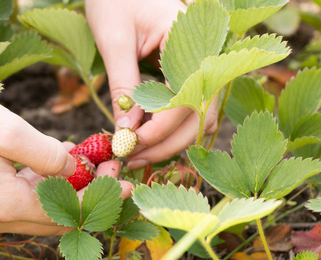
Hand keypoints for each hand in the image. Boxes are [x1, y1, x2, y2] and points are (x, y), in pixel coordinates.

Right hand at [0, 83, 128, 235]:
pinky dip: (46, 184)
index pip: (69, 213)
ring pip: (42, 208)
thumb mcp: (9, 131)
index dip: (102, 199)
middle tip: (112, 170)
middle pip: (58, 216)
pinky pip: (24, 199)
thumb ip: (49, 156)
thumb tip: (77, 167)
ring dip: (68, 188)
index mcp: (7, 204)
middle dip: (90, 194)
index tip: (127, 183)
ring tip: (90, 160)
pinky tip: (58, 160)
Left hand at [86, 0, 217, 168]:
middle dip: (167, 143)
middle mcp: (205, 55)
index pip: (185, 98)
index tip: (131, 144)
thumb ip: (124, 85)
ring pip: (199, 118)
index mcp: (190, 40)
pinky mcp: (189, 73)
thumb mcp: (115, 39)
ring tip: (137, 153)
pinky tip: (147, 138)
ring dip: (172, 141)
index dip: (160, 129)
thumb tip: (126, 132)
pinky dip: (171, 129)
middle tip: (132, 159)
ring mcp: (201, 65)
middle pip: (200, 116)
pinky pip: (190, 109)